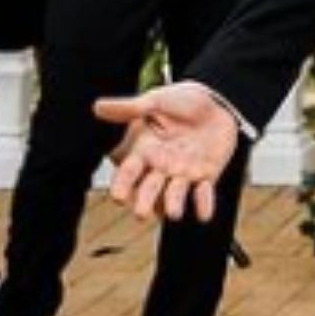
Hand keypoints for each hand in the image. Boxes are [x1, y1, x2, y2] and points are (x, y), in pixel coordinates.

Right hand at [95, 83, 240, 222]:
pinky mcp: (206, 175)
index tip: (118, 197)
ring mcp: (183, 173)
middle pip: (149, 188)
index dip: (123, 184)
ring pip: (175, 194)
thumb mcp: (156, 101)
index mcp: (145, 151)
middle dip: (145, 202)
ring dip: (173, 204)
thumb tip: (98, 106)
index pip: (129, 171)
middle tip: (141, 214)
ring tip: (173, 214)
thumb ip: (130, 108)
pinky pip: (204, 193)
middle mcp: (161, 166)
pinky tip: (204, 215)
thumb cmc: (182, 101)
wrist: (217, 102)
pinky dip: (204, 204)